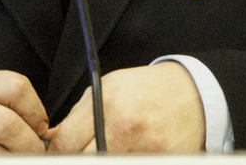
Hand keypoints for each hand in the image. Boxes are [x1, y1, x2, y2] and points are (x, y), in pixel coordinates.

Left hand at [47, 62, 204, 153]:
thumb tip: (53, 138)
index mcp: (106, 104)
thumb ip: (79, 114)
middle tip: (80, 153)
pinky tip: (124, 154)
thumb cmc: (147, 90)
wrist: (191, 95)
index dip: (57, 152)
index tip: (59, 152)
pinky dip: (122, 163)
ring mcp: (143, 150)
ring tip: (107, 148)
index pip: (66, 143)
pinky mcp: (159, 162)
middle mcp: (123, 128)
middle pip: (81, 161)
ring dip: (98, 160)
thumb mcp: (109, 87)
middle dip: (76, 159)